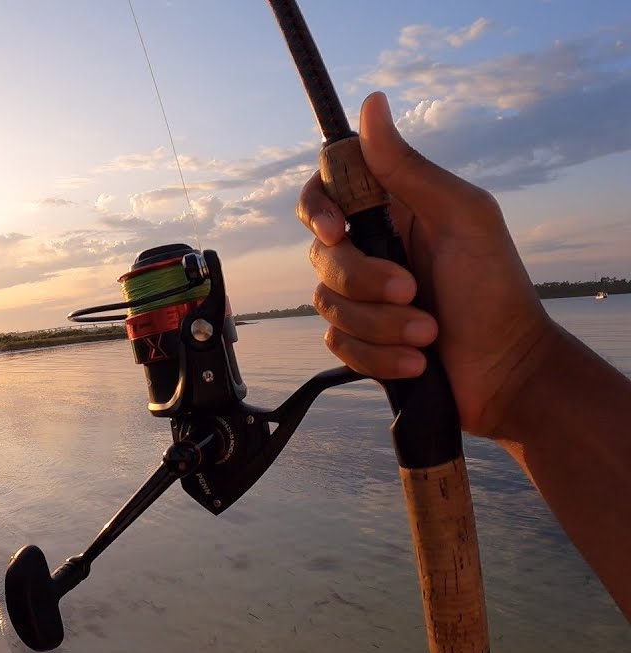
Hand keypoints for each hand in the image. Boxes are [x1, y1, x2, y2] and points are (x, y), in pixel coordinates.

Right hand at [298, 92, 554, 436]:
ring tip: (426, 334)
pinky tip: (414, 361)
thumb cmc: (497, 290)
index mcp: (394, 210)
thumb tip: (372, 103)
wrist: (508, 372)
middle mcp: (372, 248)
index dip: (319, 209)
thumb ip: (410, 167)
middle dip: (363, 280)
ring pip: (326, 303)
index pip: (326, 191)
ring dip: (379, 325)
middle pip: (320, 253)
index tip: (340, 231)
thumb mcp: (463, 218)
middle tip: (413, 292)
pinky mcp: (362, 340)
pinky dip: (375, 355)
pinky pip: (337, 343)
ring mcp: (363, 297)